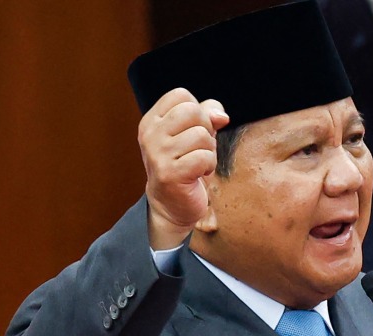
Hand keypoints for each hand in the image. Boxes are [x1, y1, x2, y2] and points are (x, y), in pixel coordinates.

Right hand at [138, 87, 229, 249]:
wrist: (172, 205)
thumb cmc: (186, 164)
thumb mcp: (195, 133)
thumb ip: (207, 114)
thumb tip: (221, 116)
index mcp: (152, 121)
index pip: (181, 95)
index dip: (197, 111)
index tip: (192, 131)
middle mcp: (150, 135)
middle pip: (192, 111)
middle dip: (206, 129)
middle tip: (198, 148)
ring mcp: (157, 154)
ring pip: (202, 135)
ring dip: (209, 151)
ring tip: (197, 163)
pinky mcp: (170, 174)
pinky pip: (204, 157)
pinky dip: (209, 165)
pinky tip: (198, 174)